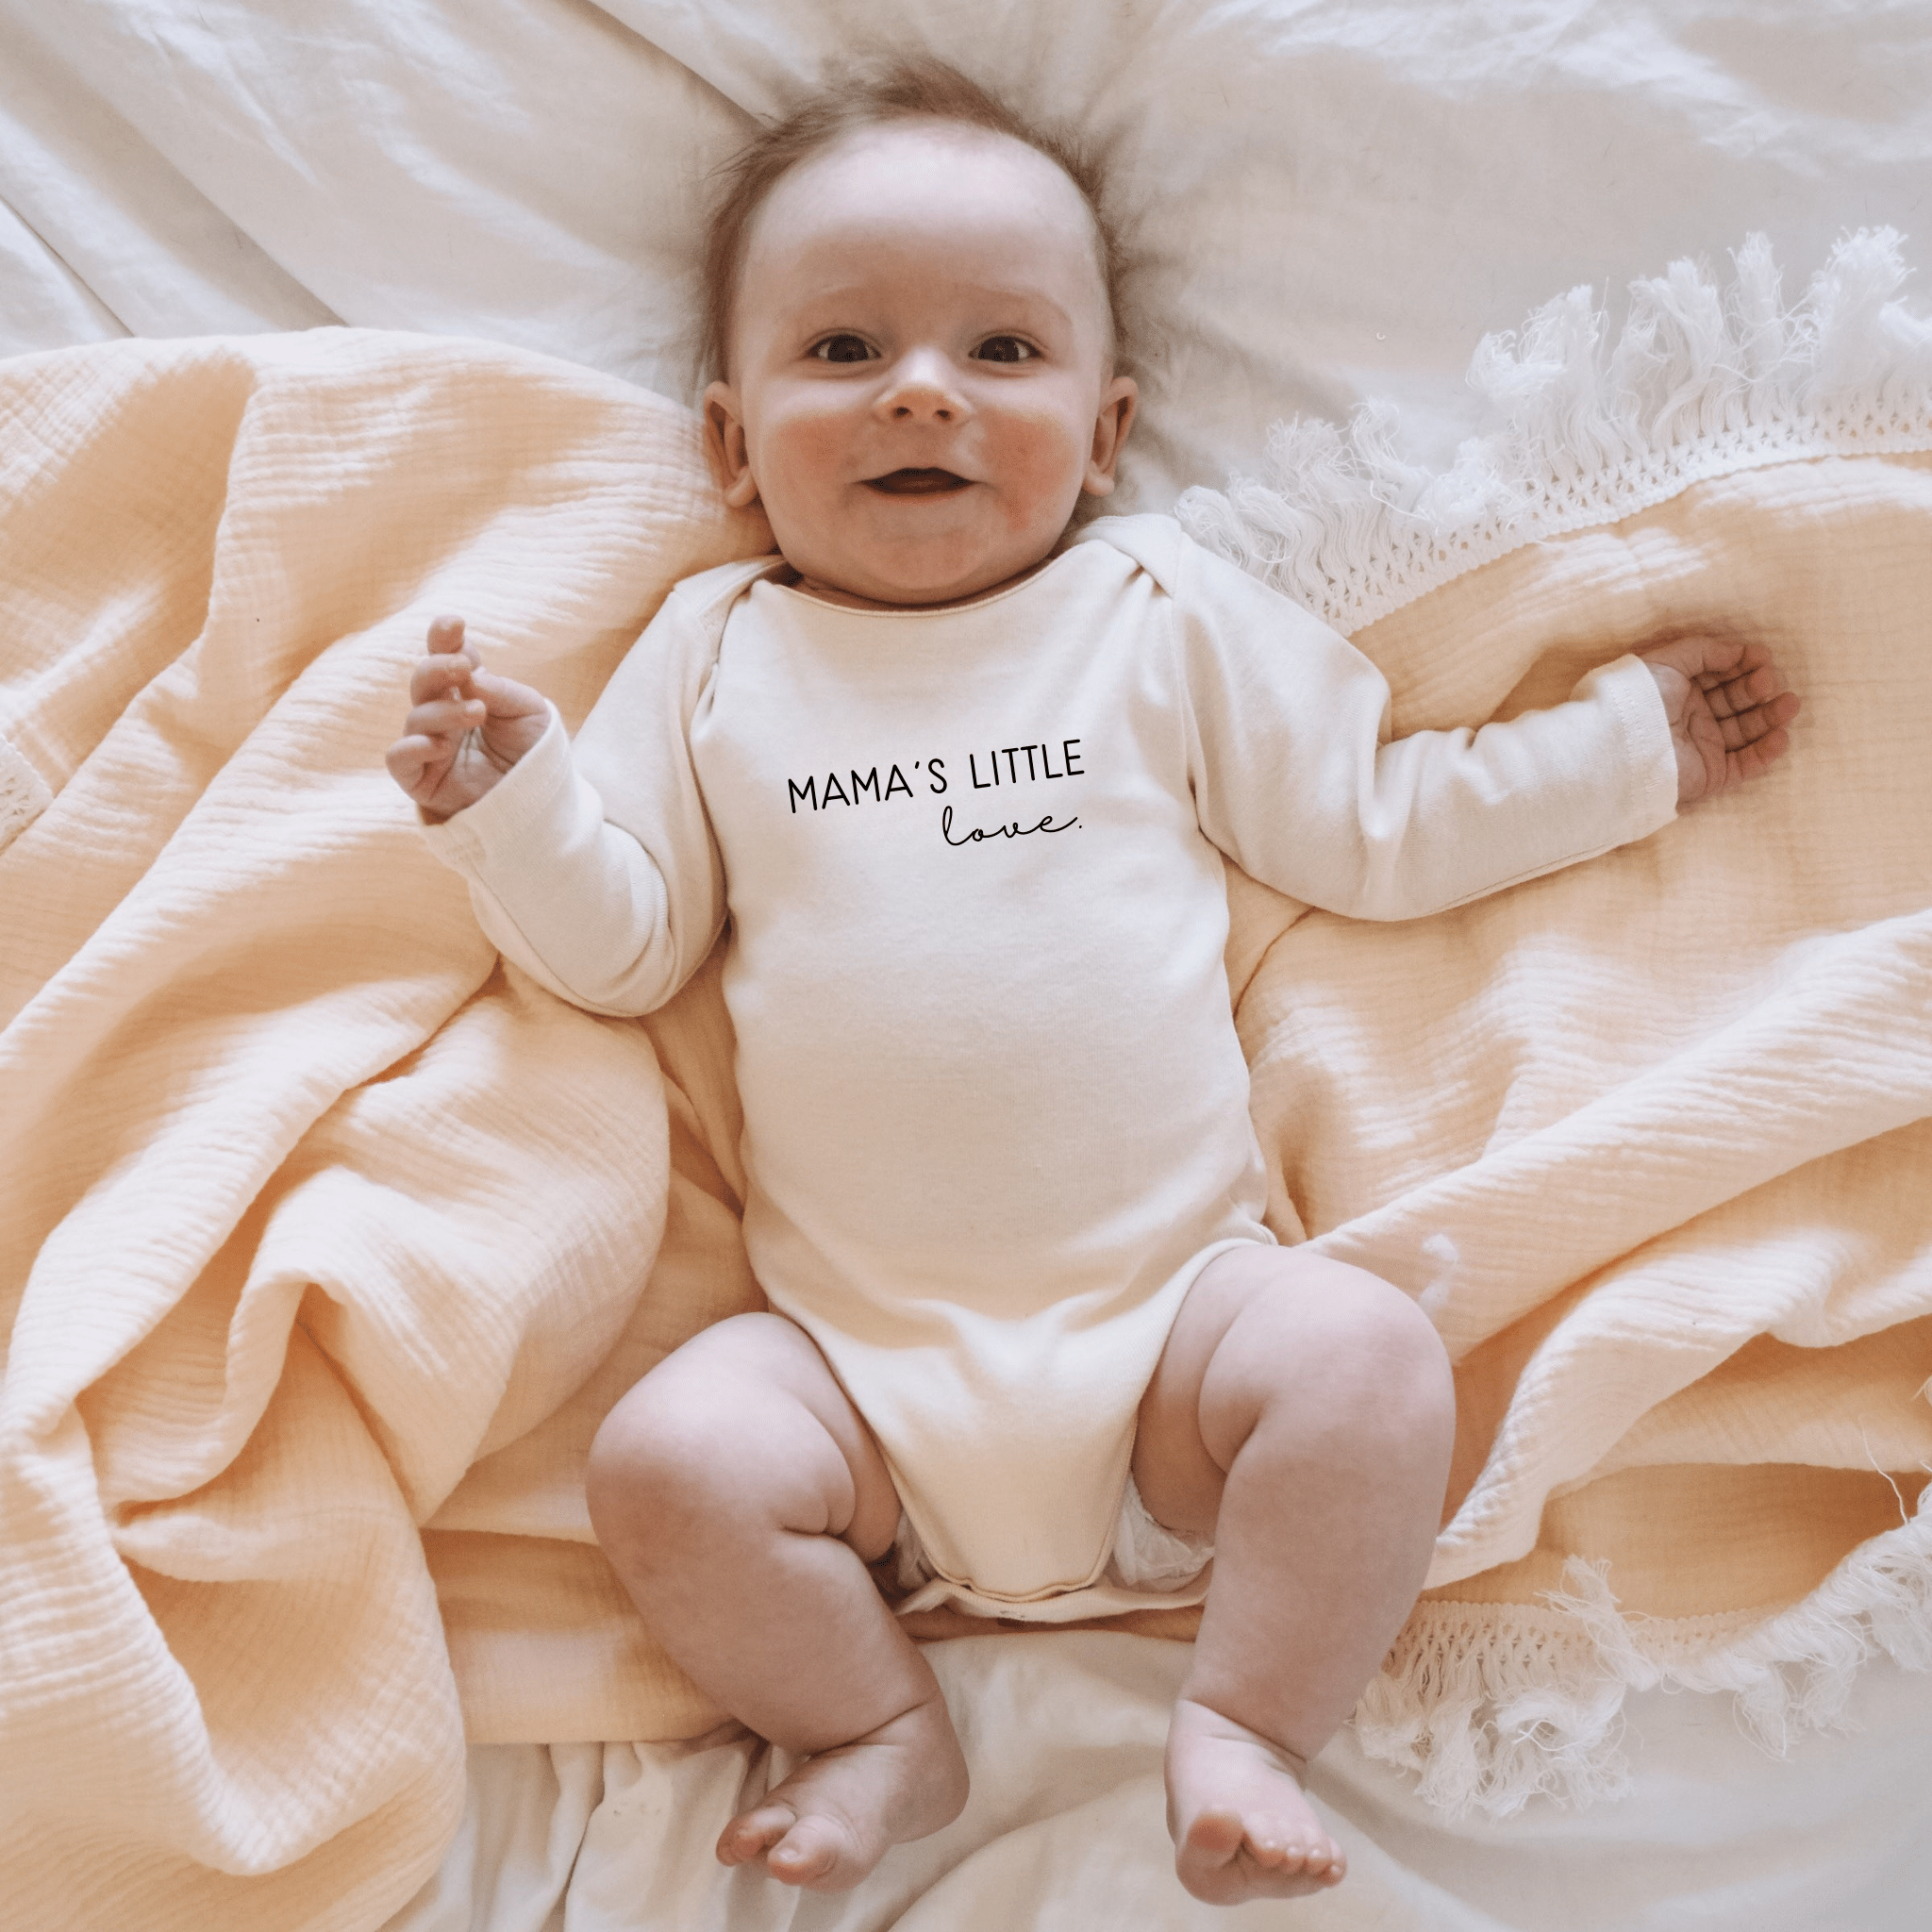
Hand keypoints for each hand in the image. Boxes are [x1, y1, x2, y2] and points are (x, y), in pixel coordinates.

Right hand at [386, 615, 550, 820]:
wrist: (544, 803)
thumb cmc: (537, 753)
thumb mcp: (530, 712)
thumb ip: (500, 690)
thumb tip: (468, 674)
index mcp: (469, 692)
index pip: (448, 657)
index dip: (444, 639)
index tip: (453, 624)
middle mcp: (445, 715)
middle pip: (424, 682)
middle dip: (437, 667)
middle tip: (462, 667)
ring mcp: (431, 746)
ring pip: (417, 718)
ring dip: (444, 711)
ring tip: (476, 713)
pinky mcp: (422, 780)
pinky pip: (399, 759)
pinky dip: (413, 747)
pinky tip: (439, 745)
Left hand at [1638, 634, 1800, 805]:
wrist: (1624, 744)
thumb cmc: (1641, 698)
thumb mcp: (1667, 661)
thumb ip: (1703, 651)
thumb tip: (1737, 650)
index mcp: (1680, 691)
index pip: (1720, 676)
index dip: (1743, 665)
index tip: (1763, 657)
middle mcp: (1693, 718)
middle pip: (1736, 701)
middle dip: (1757, 689)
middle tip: (1769, 682)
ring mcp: (1703, 746)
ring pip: (1746, 731)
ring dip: (1770, 717)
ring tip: (1789, 704)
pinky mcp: (1710, 774)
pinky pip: (1744, 764)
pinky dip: (1765, 752)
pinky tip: (1780, 736)